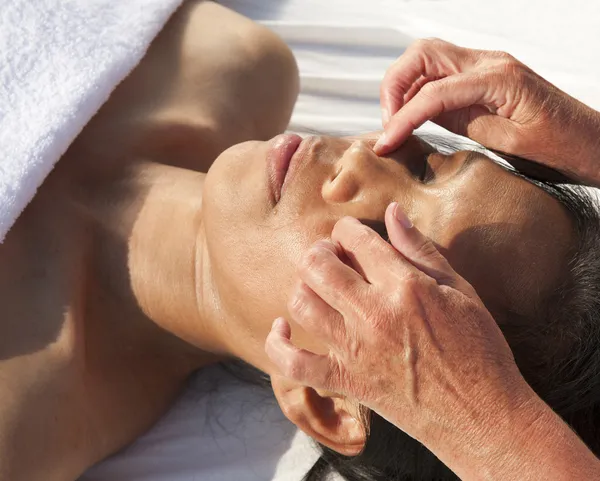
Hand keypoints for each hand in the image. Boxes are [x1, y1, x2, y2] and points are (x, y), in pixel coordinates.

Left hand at [265, 202, 530, 449]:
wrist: (484, 416)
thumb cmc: (480, 349)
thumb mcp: (460, 290)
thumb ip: (420, 249)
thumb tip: (392, 211)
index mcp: (405, 286)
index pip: (356, 239)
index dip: (346, 228)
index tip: (348, 233)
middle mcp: (374, 314)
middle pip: (318, 266)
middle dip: (319, 251)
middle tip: (331, 256)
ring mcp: (356, 350)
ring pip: (302, 304)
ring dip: (303, 287)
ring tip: (317, 287)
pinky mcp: (347, 383)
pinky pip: (294, 364)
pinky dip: (278, 345)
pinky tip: (281, 329)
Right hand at [376, 39, 599, 185]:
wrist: (588, 141)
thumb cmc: (559, 146)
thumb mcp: (508, 142)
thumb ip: (463, 122)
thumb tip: (422, 117)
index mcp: (499, 79)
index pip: (433, 92)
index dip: (402, 117)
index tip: (385, 142)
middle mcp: (489, 62)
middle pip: (422, 54)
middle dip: (393, 86)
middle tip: (387, 123)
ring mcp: (485, 65)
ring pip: (426, 58)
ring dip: (401, 86)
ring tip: (395, 121)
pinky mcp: (481, 77)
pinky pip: (439, 74)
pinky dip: (417, 91)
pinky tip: (413, 116)